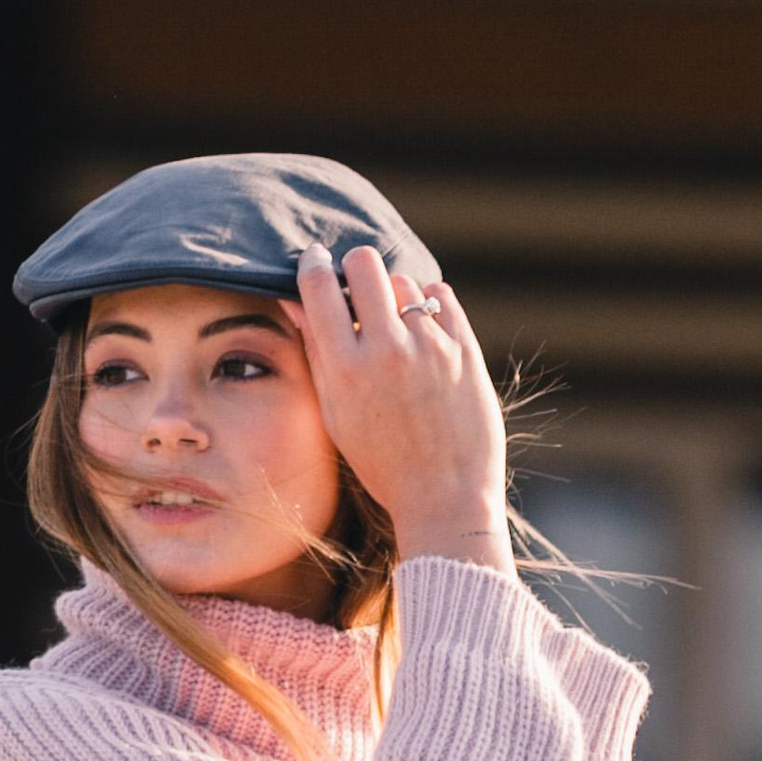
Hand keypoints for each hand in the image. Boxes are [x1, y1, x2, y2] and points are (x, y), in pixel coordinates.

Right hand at [290, 243, 511, 576]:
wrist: (444, 498)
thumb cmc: (383, 464)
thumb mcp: (336, 415)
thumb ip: (317, 354)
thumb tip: (295, 301)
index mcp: (345, 370)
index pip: (320, 286)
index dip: (314, 265)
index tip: (316, 261)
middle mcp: (387, 350)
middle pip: (364, 262)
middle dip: (356, 269)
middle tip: (358, 290)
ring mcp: (430, 346)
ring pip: (404, 281)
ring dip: (395, 296)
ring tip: (397, 329)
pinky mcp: (465, 348)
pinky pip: (441, 296)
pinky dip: (430, 307)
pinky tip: (424, 334)